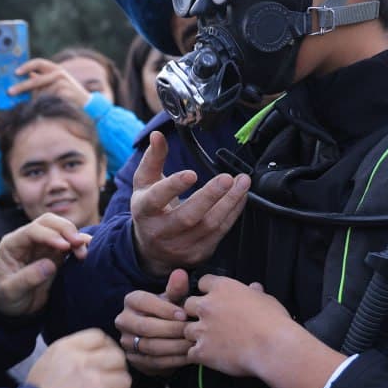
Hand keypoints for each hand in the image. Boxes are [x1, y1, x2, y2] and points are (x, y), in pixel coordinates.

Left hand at [0, 214, 90, 316]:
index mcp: (12, 244)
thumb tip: (49, 265)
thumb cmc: (7, 298)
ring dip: (75, 236)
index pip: (32, 231)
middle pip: (48, 222)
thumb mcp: (10, 292)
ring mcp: (42, 246)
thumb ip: (27, 279)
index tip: (65, 246)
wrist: (13, 308)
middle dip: (65, 229)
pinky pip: (69, 243)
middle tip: (79, 243)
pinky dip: (79, 244)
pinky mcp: (55, 254)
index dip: (50, 235)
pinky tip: (88, 250)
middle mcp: (28, 240)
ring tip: (84, 251)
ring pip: (61, 229)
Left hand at [8, 58, 90, 108]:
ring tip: (32, 104)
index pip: (38, 62)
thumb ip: (40, 81)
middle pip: (35, 80)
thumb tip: (23, 78)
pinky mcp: (64, 94)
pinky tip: (42, 107)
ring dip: (34, 100)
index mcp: (55, 69)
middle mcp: (59, 73)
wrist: (87, 105)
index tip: (15, 73)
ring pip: (40, 93)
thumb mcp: (53, 85)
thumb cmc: (67, 95)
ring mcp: (62, 84)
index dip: (26, 66)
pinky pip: (47, 100)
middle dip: (21, 87)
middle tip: (9, 92)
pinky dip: (42, 105)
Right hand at [27, 329, 132, 387]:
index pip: (99, 336)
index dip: (106, 348)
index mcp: (67, 348)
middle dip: (117, 371)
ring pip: (125, 381)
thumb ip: (70, 355)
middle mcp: (84, 362)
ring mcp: (97, 383)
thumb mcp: (47, 364)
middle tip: (110, 383)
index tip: (105, 361)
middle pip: (117, 357)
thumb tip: (93, 356)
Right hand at [114, 269, 192, 376]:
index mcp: (132, 301)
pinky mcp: (133, 360)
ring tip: (193, 345)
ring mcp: (126, 342)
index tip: (184, 314)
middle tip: (191, 332)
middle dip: (171, 330)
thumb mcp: (172, 299)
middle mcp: (124, 321)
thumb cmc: (168, 312)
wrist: (161, 334)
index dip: (164, 309)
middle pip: (146, 327)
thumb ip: (177, 288)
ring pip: (150, 346)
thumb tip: (181, 273)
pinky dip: (172, 361)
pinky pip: (153, 363)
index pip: (144, 302)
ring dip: (174, 347)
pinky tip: (188, 357)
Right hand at [130, 131, 250, 275]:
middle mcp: (161, 232)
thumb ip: (153, 158)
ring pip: (209, 225)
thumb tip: (157, 135)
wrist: (151, 250)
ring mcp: (181, 246)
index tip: (192, 173)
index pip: (157, 199)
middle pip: (188, 216)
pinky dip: (233, 212)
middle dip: (210, 196)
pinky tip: (241, 196)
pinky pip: (221, 232)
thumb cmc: (150, 209)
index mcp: (144, 211)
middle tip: (227, 178)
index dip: (174, 187)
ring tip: (242, 182)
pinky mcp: (199, 252)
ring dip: (229, 202)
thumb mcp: (145, 183)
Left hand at [183, 274, 292, 377]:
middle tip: (208, 321)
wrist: (272, 347)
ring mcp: (202, 329)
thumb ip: (254, 293)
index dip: (207, 291)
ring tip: (210, 342)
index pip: (203, 282)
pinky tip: (209, 357)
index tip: (213, 298)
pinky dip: (198, 355)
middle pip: (188, 305)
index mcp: (222, 288)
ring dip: (195, 335)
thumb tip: (254, 288)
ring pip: (186, 330)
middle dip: (195, 312)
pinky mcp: (202, 351)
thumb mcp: (266, 300)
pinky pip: (190, 353)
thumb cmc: (273, 321)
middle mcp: (207, 306)